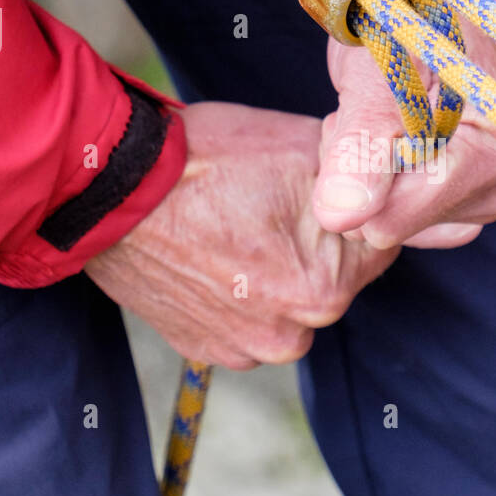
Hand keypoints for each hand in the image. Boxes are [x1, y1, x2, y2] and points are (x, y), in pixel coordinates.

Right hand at [85, 102, 398, 368]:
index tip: (323, 192)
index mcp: (326, 290)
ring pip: (285, 303)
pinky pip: (241, 319)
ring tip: (235, 226)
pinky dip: (234, 291)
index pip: (377, 248)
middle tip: (270, 202)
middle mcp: (289, 336)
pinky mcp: (199, 348)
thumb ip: (360, 174)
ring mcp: (240, 349)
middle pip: (331, 280)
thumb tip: (387, 176)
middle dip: (313, 243)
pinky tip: (211, 252)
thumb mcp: (303, 147)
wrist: (108, 187)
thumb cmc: (205, 161)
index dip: (355, 212)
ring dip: (273, 272)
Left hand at [312, 18, 495, 248]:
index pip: (398, 214)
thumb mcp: (377, 77)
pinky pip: (397, 226)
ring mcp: (489, 202)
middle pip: (390, 225)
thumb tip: (339, 218)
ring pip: (387, 227)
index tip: (366, 113)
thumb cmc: (409, 25)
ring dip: (368, 176)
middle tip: (371, 113)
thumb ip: (362, 148)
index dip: (361, 170)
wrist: (432, 9)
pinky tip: (393, 143)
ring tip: (384, 120)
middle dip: (364, 174)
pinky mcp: (468, 211)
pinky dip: (383, 188)